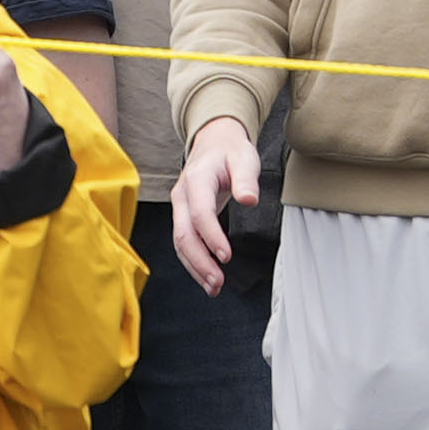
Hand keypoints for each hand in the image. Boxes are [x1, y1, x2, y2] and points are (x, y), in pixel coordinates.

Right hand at [173, 115, 263, 291]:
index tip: (227, 256)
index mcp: (196, 180)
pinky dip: (193, 261)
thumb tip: (248, 199)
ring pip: (180, 241)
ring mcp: (180, 206)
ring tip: (213, 286)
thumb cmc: (229, 151)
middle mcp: (182, 195)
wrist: (214, 142)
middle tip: (217, 281)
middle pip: (183, 233)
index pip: (199, 214)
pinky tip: (205, 275)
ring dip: (194, 266)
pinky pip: (183, 241)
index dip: (211, 237)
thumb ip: (246, 179)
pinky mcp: (183, 215)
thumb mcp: (243, 158)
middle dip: (199, 261)